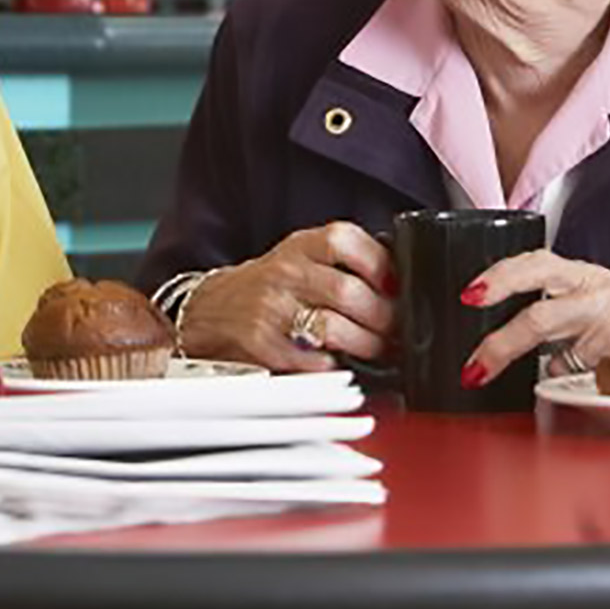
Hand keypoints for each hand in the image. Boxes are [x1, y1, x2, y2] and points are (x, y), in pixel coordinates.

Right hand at [178, 222, 394, 372]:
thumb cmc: (268, 285)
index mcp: (301, 245)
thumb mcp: (301, 256)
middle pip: (348, 292)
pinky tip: (339, 362)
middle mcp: (285, 272)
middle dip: (383, 318)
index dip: (380, 265)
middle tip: (393, 330)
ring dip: (366, 345)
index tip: (396, 286)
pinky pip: (311, 361)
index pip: (345, 241)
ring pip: (333, 328)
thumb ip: (343, 261)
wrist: (212, 309)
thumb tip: (397, 282)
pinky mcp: (262, 342)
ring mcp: (271, 307)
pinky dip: (334, 366)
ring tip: (375, 349)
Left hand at [460, 252, 609, 384]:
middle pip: (541, 316)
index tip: (470, 294)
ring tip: (530, 383)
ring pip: (564, 356)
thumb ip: (554, 301)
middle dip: (502, 344)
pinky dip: (580, 380)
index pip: (535, 265)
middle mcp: (597, 295)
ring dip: (542, 373)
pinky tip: (582, 375)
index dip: (501, 277)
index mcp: (581, 275)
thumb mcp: (592, 289)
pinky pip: (593, 377)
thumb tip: (502, 330)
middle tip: (475, 367)